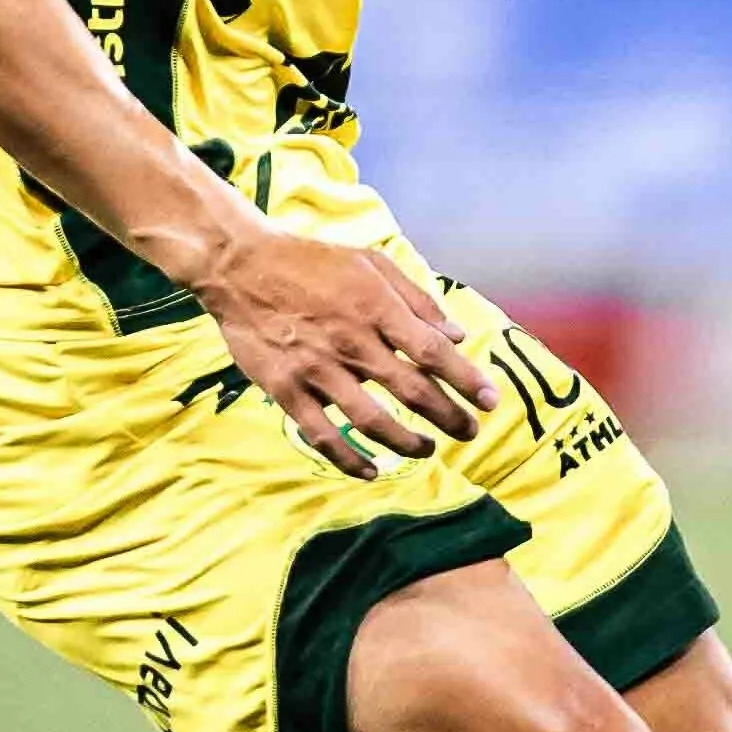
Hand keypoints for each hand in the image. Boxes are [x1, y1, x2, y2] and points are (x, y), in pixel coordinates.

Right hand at [189, 223, 491, 480]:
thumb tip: (456, 334)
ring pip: (372, 420)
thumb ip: (416, 299)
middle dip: (450, 417)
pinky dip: (349, 459)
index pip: (433, 353)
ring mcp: (317, 369)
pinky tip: (371, 470)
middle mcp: (351, 342)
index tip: (491, 401)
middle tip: (470, 432)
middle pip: (412, 391)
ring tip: (428, 449)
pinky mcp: (286, 389)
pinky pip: (322, 434)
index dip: (466, 380)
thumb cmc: (311, 261)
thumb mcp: (370, 262)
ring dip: (407, 442)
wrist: (240, 266)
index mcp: (375, 308)